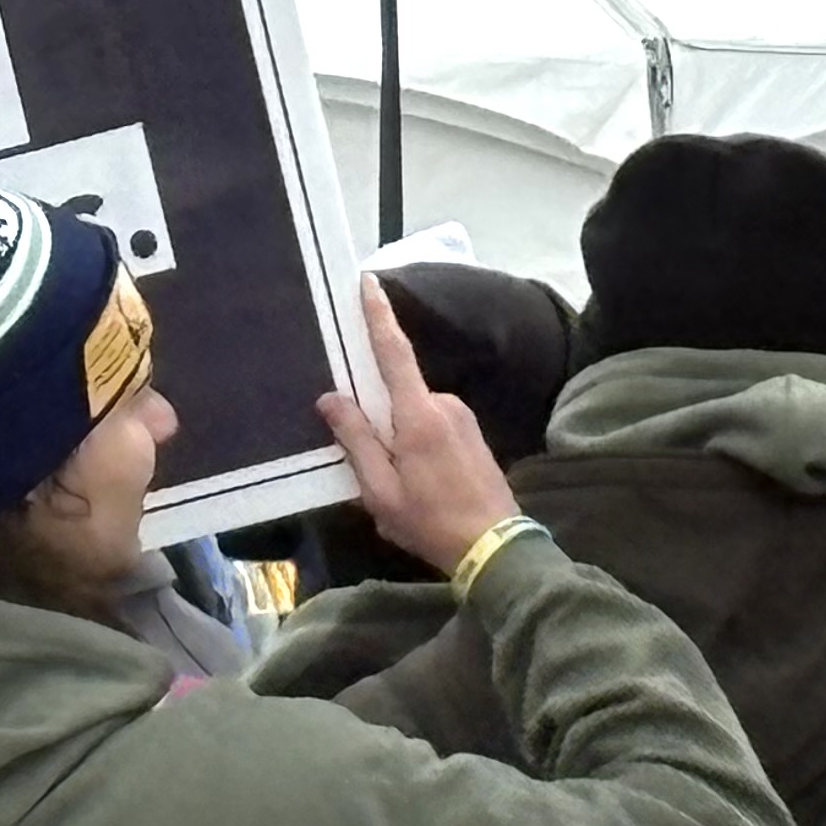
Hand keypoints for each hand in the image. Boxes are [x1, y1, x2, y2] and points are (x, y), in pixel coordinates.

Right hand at [319, 277, 517, 576]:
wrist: (495, 545)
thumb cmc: (430, 520)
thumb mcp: (379, 490)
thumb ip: (355, 440)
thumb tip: (330, 397)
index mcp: (419, 413)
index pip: (394, 352)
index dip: (379, 315)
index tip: (368, 280)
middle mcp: (445, 403)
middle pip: (397, 391)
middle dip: (376, 417)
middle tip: (372, 465)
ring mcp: (463, 416)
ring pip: (413, 413)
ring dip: (396, 438)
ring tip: (397, 489)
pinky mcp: (472, 432)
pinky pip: (431, 425)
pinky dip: (414, 444)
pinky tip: (416, 484)